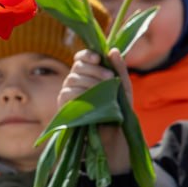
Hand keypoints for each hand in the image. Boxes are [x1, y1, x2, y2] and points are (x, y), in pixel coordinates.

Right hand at [58, 49, 130, 173]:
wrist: (114, 136)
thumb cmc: (119, 112)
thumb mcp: (124, 88)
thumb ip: (120, 69)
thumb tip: (113, 50)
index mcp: (89, 76)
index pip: (81, 59)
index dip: (86, 55)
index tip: (97, 57)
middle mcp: (76, 83)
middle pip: (77, 67)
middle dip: (94, 70)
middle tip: (109, 79)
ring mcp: (68, 95)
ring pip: (72, 79)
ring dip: (89, 82)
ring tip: (104, 91)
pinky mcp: (64, 108)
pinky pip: (66, 94)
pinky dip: (77, 93)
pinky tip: (88, 98)